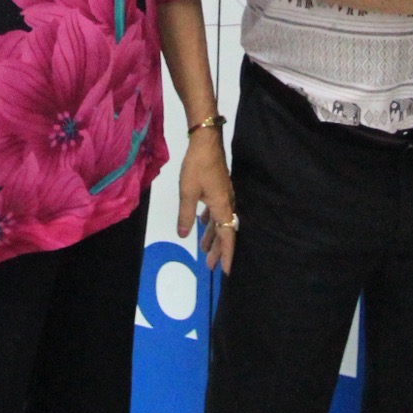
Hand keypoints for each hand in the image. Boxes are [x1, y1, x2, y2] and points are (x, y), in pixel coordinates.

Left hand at [175, 127, 237, 273]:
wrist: (206, 141)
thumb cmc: (197, 167)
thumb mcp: (188, 193)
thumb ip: (186, 216)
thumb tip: (185, 235)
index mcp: (222, 206)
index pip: (227, 236)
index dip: (225, 254)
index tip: (225, 270)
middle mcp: (227, 203)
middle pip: (224, 231)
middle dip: (217, 248)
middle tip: (209, 265)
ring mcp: (224, 194)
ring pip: (220, 220)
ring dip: (212, 235)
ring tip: (203, 248)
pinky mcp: (219, 188)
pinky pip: (217, 210)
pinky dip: (210, 220)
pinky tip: (203, 222)